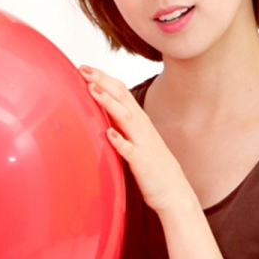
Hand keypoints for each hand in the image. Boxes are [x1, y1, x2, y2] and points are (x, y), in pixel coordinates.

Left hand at [78, 65, 194, 213]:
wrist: (174, 191)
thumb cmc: (151, 162)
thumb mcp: (134, 136)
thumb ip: (120, 122)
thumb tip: (99, 109)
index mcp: (138, 118)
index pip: (120, 90)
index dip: (103, 77)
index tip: (84, 67)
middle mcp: (141, 125)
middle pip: (121, 97)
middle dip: (102, 81)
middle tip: (83, 69)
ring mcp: (142, 142)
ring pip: (125, 117)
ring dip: (108, 102)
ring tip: (92, 90)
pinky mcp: (142, 162)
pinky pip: (130, 150)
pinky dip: (120, 141)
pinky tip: (108, 133)